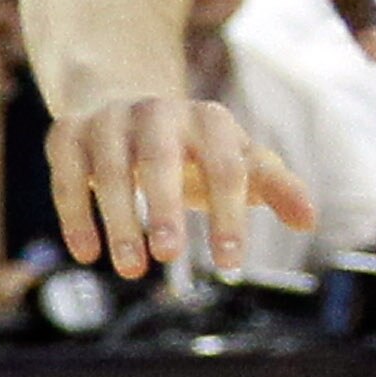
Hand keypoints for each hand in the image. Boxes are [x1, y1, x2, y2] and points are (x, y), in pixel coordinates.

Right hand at [50, 88, 314, 274]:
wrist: (125, 106)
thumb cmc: (194, 151)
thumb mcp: (237, 162)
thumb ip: (273, 187)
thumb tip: (310, 219)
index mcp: (208, 120)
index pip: (225, 168)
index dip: (228, 216)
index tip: (229, 265)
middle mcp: (156, 113)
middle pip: (159, 160)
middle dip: (164, 207)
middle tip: (170, 256)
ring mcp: (108, 121)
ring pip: (109, 170)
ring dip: (118, 221)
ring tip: (132, 270)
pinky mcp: (67, 134)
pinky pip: (66, 175)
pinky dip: (74, 214)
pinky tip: (86, 255)